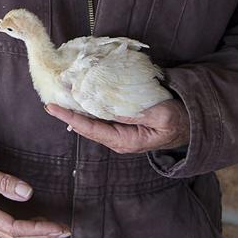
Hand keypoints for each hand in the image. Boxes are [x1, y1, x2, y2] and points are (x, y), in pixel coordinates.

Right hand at [0, 150, 71, 237]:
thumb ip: (2, 181)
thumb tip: (27, 193)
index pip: (13, 227)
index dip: (37, 229)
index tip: (57, 226)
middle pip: (16, 237)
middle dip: (42, 235)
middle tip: (64, 230)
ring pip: (12, 236)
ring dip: (35, 234)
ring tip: (55, 229)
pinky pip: (8, 229)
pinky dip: (26, 229)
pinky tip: (38, 223)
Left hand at [44, 98, 189, 154]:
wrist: (188, 125)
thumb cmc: (176, 121)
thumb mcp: (160, 116)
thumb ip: (137, 112)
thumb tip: (114, 107)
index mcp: (124, 141)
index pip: (90, 129)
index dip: (69, 117)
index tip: (52, 107)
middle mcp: (117, 140)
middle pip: (85, 126)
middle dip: (67, 112)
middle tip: (49, 98)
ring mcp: (118, 133)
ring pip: (90, 121)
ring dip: (75, 109)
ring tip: (58, 97)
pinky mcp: (120, 124)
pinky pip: (98, 117)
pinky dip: (87, 107)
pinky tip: (77, 98)